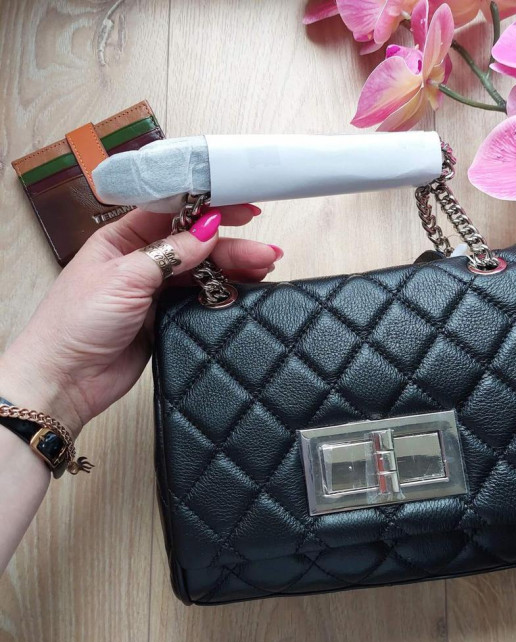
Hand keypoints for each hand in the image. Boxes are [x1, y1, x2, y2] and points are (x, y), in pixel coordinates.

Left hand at [0, 205, 279, 435]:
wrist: (66, 378)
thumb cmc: (76, 323)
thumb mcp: (124, 277)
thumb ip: (170, 253)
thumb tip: (207, 230)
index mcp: (122, 238)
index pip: (172, 211)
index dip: (207, 206)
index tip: (240, 206)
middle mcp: (142, 260)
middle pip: (195, 243)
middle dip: (231, 243)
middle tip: (264, 249)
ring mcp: (156, 289)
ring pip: (204, 270)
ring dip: (235, 267)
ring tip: (265, 266)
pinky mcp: (168, 315)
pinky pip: (203, 297)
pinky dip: (226, 292)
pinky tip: (247, 288)